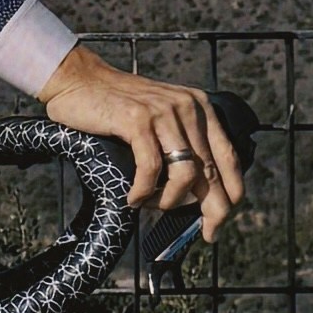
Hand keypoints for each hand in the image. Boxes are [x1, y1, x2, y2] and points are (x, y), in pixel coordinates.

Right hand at [41, 50, 247, 238]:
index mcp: (200, 108)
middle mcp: (189, 108)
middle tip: (208, 233)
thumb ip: (182, 145)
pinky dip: (143, 191)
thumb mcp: (161, 120)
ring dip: (169, 200)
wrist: (80, 79)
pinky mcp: (138, 120)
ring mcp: (164, 113)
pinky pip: (151, 168)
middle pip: (212, 170)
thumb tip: (199, 194)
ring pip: (186, 174)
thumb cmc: (117, 107)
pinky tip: (132, 198)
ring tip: (150, 205)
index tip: (222, 220)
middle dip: (213, 209)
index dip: (232, 193)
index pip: (229, 157)